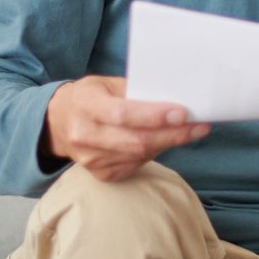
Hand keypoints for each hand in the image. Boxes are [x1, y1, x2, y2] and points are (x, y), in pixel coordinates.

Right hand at [42, 75, 209, 181]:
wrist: (59, 122)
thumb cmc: (90, 96)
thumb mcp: (107, 83)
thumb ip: (135, 90)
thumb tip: (173, 97)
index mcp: (85, 105)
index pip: (122, 114)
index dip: (154, 116)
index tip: (183, 113)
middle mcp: (84, 135)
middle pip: (136, 140)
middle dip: (173, 134)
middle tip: (199, 126)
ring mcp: (91, 159)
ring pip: (139, 155)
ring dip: (169, 143)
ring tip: (191, 131)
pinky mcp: (101, 174)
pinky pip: (136, 165)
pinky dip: (155, 152)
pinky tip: (164, 141)